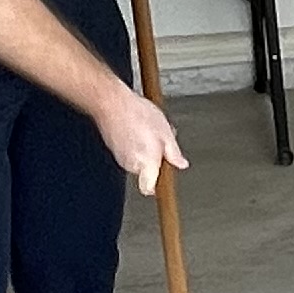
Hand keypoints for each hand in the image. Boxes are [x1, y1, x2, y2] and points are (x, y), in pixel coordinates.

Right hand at [95, 78, 187, 195]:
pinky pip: (128, 150)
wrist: (112, 103)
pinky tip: (138, 127)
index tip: (164, 184)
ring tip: (148, 130)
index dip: (157, 188)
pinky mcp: (113, 148)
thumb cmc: (138, 115)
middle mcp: (131, 164)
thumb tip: (181, 163)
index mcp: (146, 164)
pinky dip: (134, 142)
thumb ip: (174, 153)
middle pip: (146, 171)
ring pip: (137, 159)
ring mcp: (120, 156)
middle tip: (160, 141)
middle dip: (155, 159)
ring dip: (145, 149)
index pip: (148, 189)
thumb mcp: (166, 133)